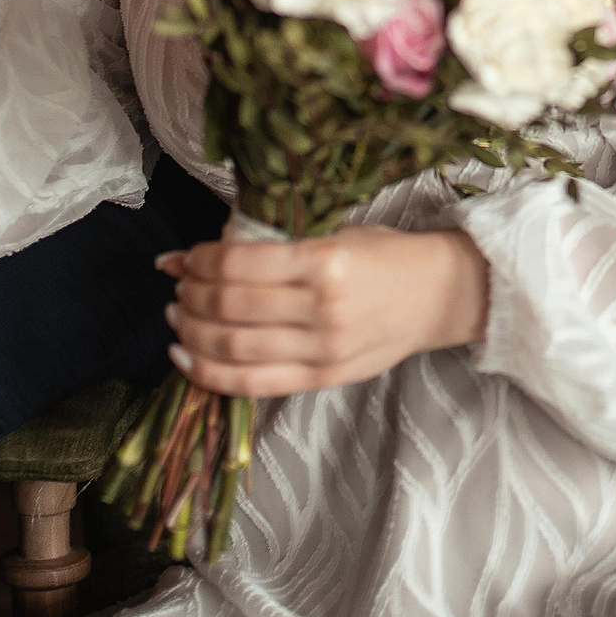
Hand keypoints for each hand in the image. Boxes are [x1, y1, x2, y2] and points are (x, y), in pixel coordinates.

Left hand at [155, 225, 489, 398]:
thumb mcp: (335, 232)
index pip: (239, 264)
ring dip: (192, 332)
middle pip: (230, 307)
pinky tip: (185, 356)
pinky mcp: (323, 379)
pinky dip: (209, 373)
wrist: (438, 295)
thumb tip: (205, 252)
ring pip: (234, 348)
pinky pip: (252, 384)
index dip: (199, 261)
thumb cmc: (385, 255)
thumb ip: (277, 245)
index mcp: (325, 261)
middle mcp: (322, 308)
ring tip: (177, 317)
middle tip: (177, 285)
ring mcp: (323, 350)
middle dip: (190, 295)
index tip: (185, 256)